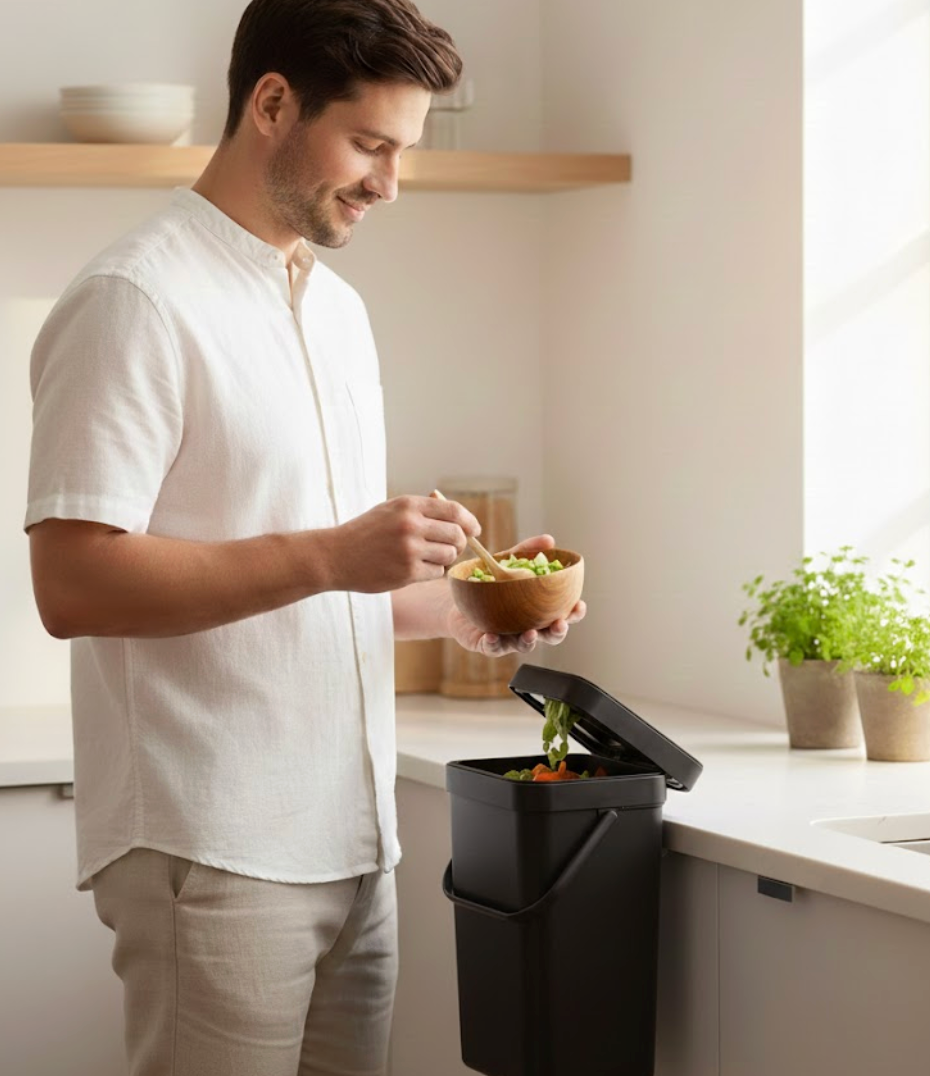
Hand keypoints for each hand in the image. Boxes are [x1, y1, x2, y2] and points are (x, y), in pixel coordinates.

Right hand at [331, 495, 479, 592]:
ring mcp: (409, 550)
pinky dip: (432, 572)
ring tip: (429, 558)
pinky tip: (417, 569)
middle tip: (451, 548)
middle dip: (459, 543)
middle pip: (457, 535)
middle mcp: (411, 525)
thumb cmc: (365, 532)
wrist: (336, 556)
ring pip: (449, 556)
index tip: (474, 530)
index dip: (469, 521)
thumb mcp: (390, 510)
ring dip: (445, 559)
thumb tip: (459, 517)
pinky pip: (437, 573)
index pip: (454, 510)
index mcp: (409, 505)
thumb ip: (421, 510)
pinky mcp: (407, 573)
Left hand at [447, 533, 586, 654]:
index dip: (574, 613)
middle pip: (549, 635)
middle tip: (559, 624)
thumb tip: (549, 540)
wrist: (457, 599)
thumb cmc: (489, 584)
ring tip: (530, 633)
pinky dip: (494, 643)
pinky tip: (492, 636)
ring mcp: (509, 638)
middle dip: (557, 632)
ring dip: (529, 641)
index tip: (579, 605)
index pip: (563, 615)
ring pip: (524, 645)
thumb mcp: (507, 563)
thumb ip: (527, 552)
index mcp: (538, 611)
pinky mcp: (488, 644)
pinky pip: (492, 647)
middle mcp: (528, 627)